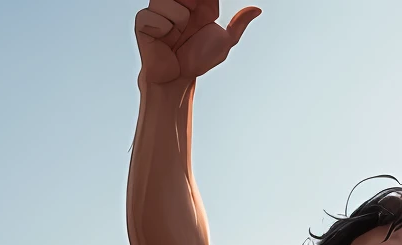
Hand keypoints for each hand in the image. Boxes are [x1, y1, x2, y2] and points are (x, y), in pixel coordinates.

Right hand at [135, 1, 259, 86]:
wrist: (178, 80)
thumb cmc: (197, 60)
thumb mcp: (223, 42)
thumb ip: (238, 25)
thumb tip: (257, 10)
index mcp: (196, 2)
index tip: (206, 9)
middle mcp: (176, 2)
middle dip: (190, 4)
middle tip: (192, 19)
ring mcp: (158, 10)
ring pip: (167, 1)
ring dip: (177, 20)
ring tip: (177, 35)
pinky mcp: (143, 22)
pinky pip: (152, 15)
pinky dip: (162, 28)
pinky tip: (164, 39)